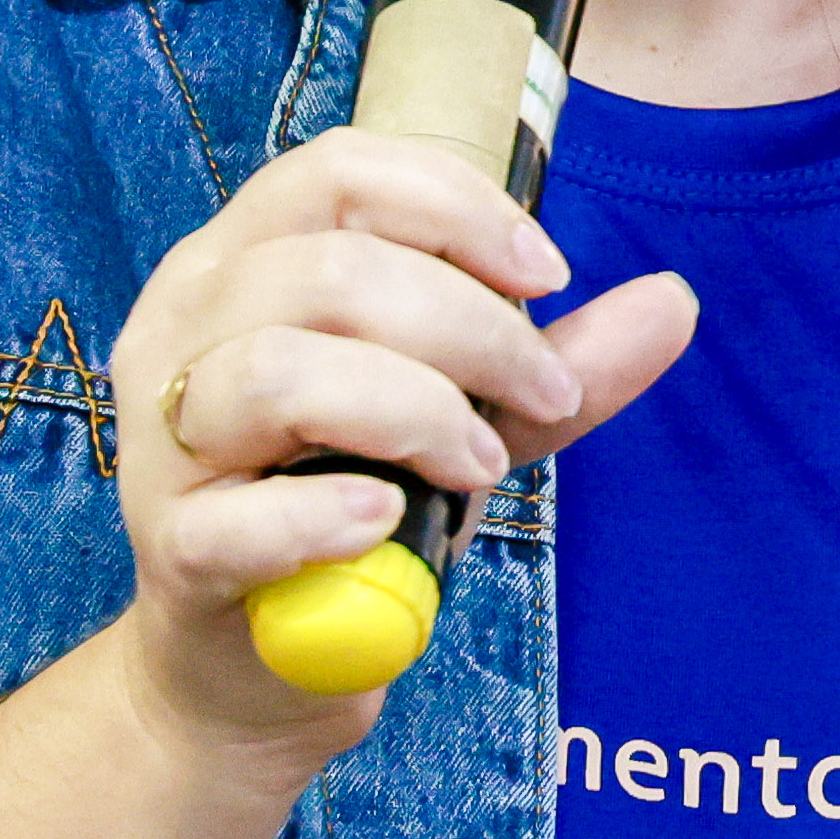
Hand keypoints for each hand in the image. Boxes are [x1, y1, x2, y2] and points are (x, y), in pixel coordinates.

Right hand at [106, 129, 694, 764]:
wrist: (259, 664)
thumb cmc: (348, 507)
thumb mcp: (464, 419)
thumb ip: (555, 363)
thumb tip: (673, 300)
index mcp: (240, 263)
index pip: (338, 173)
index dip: (455, 209)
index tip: (549, 275)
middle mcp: (184, 328)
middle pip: (327, 270)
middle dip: (470, 328)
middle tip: (545, 396)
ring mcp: (166, 440)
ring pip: (280, 371)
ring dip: (415, 410)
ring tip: (480, 463)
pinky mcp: (174, 548)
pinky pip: (243, 518)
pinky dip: (328, 515)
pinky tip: (388, 519)